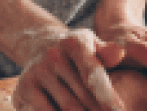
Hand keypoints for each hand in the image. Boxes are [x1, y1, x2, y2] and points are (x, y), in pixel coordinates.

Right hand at [11, 27, 125, 110]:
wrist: (38, 44)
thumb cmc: (75, 51)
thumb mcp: (91, 45)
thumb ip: (107, 53)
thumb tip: (120, 52)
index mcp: (74, 43)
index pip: (93, 73)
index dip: (108, 96)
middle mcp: (54, 55)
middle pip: (84, 96)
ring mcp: (39, 71)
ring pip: (68, 107)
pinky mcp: (25, 87)